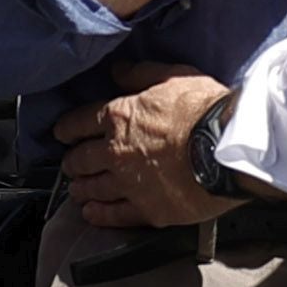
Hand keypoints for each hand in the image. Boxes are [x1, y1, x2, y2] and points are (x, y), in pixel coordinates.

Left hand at [55, 64, 236, 229]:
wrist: (226, 150)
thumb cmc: (204, 110)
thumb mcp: (173, 77)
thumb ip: (141, 74)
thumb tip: (118, 71)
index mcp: (119, 118)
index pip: (80, 122)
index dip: (67, 128)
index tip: (60, 133)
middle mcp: (116, 152)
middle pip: (82, 159)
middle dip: (72, 160)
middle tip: (69, 163)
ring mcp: (129, 184)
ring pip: (94, 188)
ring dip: (81, 188)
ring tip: (76, 190)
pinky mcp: (147, 211)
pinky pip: (115, 215)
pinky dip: (100, 215)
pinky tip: (92, 214)